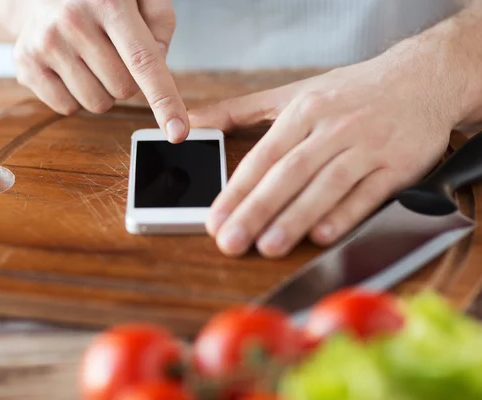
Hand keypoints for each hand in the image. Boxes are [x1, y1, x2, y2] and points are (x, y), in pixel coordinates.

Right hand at [11, 0, 187, 142]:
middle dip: (127, 79)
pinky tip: (69, 66)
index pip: (144, 62)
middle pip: (125, 90)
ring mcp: (46, 44)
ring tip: (89, 57)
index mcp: (109, 2)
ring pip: (98, 104)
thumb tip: (159, 59)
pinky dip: (76, 95)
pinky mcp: (26, 64)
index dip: (165, 101)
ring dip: (102, 89)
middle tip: (112, 51)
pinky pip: (69, 108)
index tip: (178, 133)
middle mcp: (74, 22)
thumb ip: (160, 20)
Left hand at [189, 59, 461, 257]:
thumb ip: (238, 110)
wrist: (420, 79)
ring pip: (327, 185)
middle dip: (257, 210)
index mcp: (304, 111)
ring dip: (296, 217)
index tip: (215, 220)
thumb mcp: (291, 94)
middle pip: (289, 173)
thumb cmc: (348, 93)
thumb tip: (193, 122)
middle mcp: (334, 128)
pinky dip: (345, 215)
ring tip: (269, 245)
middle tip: (231, 241)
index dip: (236, 191)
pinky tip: (322, 236)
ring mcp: (367, 146)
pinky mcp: (397, 165)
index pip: (263, 157)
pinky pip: (369, 194)